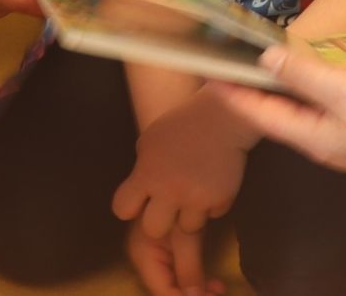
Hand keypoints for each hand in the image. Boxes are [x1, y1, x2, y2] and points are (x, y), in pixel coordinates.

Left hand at [111, 106, 243, 295]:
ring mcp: (196, 198)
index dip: (131, 206)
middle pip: (153, 230)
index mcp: (147, 174)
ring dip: (190, 215)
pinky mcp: (220, 200)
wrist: (223, 115)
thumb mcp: (150, 141)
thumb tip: (139, 191)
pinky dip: (212, 205)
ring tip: (195, 193)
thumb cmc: (183, 123)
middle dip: (160, 220)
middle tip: (170, 205)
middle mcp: (170, 191)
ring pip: (186, 229)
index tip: (140, 200)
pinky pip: (213, 216)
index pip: (122, 209)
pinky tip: (213, 185)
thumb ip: (143, 169)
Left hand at [219, 45, 345, 179]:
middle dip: (253, 88)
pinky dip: (312, 81)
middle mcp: (327, 141)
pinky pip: (329, 100)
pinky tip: (314, 63)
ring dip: (283, 83)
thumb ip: (305, 74)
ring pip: (305, 106)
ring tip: (261, 56)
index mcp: (315, 139)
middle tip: (228, 56)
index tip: (206, 69)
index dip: (232, 92)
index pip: (260, 115)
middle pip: (279, 113)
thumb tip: (263, 59)